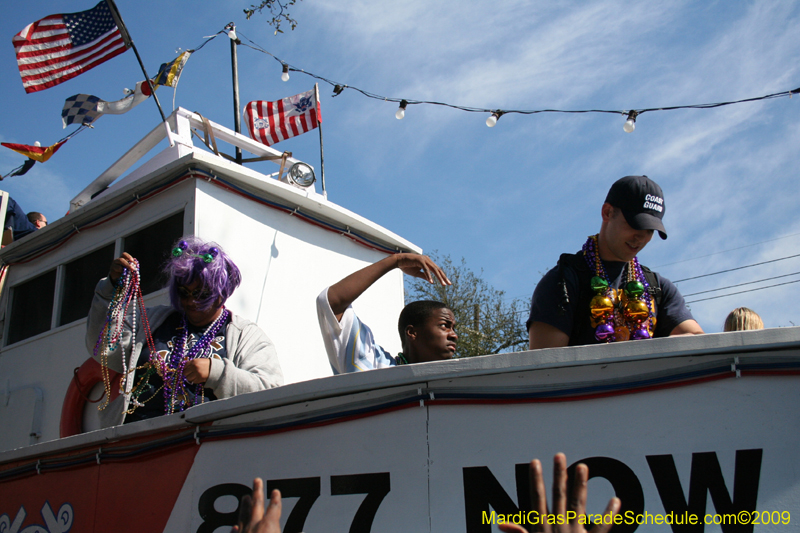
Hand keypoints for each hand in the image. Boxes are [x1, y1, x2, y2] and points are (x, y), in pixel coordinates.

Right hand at [109, 252, 135, 282]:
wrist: (117, 276)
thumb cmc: (125, 269)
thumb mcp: (129, 266)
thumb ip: (132, 264)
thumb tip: (135, 263)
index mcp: (121, 258)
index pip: (124, 254)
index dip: (128, 256)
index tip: (132, 260)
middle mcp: (117, 261)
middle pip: (121, 260)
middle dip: (127, 264)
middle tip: (132, 268)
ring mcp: (113, 266)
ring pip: (118, 267)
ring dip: (125, 270)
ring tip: (129, 273)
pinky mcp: (112, 272)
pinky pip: (117, 273)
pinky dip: (122, 275)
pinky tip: (125, 276)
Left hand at [183, 358, 211, 383]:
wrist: (215, 368)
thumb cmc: (206, 364)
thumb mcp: (199, 361)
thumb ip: (191, 363)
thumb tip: (184, 369)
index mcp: (194, 361)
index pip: (184, 366)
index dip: (185, 369)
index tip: (187, 370)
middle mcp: (194, 367)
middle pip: (185, 373)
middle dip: (187, 374)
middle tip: (191, 374)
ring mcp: (197, 373)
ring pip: (188, 378)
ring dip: (191, 378)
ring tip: (195, 376)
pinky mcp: (199, 378)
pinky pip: (193, 381)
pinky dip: (195, 380)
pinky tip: (199, 378)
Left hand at [231, 478, 281, 532]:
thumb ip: (285, 532)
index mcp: (268, 525)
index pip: (274, 508)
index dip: (275, 499)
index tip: (275, 492)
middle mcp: (253, 526)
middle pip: (256, 504)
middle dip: (257, 491)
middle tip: (257, 481)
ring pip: (243, 516)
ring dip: (245, 506)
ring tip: (245, 497)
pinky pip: (234, 532)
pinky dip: (235, 528)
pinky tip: (234, 526)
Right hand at [395, 253, 450, 285]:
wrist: (398, 261)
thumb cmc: (407, 266)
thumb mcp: (417, 273)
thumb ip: (424, 276)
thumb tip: (431, 281)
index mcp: (427, 262)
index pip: (437, 270)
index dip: (442, 277)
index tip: (447, 283)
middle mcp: (427, 260)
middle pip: (438, 270)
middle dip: (444, 277)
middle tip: (449, 284)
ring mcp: (424, 259)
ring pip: (434, 269)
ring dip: (439, 277)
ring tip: (443, 284)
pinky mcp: (420, 260)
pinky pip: (426, 269)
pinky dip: (429, 276)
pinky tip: (432, 281)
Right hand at [499, 453, 619, 532]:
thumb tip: (502, 524)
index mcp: (543, 529)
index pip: (537, 499)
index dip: (536, 480)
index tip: (535, 462)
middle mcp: (558, 528)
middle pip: (558, 496)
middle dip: (559, 474)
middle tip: (560, 455)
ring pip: (578, 505)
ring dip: (581, 485)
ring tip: (583, 467)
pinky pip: (602, 528)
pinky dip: (609, 515)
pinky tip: (615, 500)